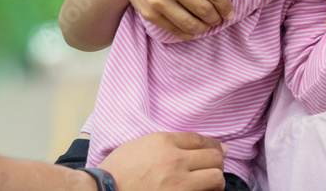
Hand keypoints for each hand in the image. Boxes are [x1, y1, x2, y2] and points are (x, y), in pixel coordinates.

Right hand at [100, 132, 227, 190]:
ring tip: (209, 182)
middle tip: (214, 166)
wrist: (104, 190)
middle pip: (214, 157)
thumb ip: (167, 143)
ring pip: (216, 177)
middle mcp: (175, 159)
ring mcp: (179, 183)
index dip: (214, 144)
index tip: (220, 149)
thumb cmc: (119, 169)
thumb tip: (192, 146)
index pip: (202, 139)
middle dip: (217, 162)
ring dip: (215, 179)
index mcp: (164, 141)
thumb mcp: (142, 144)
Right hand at [106, 0, 240, 40]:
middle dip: (217, 18)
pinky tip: (192, 29)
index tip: (230, 12)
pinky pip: (175, 29)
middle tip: (219, 19)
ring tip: (207, 24)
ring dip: (204, 28)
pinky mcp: (150, 12)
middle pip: (205, 10)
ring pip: (191, 23)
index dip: (226, 6)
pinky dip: (188, 33)